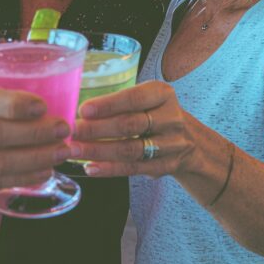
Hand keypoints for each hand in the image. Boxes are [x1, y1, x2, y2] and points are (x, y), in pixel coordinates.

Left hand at [70, 80, 198, 178]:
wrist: (190, 142)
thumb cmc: (156, 114)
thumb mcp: (148, 99)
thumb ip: (121, 102)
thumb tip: (79, 110)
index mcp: (163, 94)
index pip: (134, 98)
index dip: (108, 105)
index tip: (83, 110)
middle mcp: (170, 118)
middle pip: (130, 125)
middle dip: (98, 129)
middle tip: (73, 131)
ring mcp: (170, 144)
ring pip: (130, 149)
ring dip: (99, 151)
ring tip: (75, 150)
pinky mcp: (166, 166)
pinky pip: (134, 169)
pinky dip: (110, 169)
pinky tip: (91, 167)